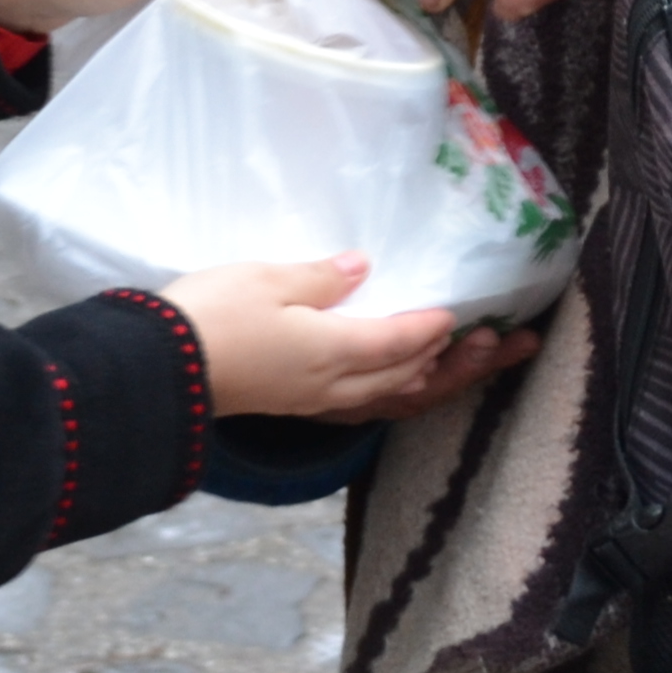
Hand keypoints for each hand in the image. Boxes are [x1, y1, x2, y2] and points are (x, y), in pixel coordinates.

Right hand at [157, 256, 543, 420]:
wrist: (157, 369)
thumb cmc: (210, 317)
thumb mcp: (267, 280)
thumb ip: (321, 277)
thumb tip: (364, 268)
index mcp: (333, 353)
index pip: (402, 342)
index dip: (437, 329)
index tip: (474, 314)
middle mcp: (334, 386)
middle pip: (413, 379)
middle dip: (466, 362)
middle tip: (514, 342)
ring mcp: (315, 401)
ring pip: (394, 398)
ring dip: (440, 380)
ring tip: (479, 361)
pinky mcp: (297, 403)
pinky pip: (365, 405)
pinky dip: (399, 393)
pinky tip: (406, 382)